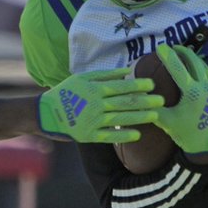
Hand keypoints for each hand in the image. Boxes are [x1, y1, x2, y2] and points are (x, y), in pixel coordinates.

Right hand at [38, 68, 163, 143]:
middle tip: (162, 100)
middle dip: (145, 101)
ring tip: (155, 116)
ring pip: (120, 119)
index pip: (121, 86)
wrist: (44, 113)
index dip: (138, 85)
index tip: (153, 85)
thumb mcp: (82, 78)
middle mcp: (95, 104)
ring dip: (139, 117)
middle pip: (124, 103)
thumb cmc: (66, 92)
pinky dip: (122, 136)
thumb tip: (128, 71)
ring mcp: (92, 121)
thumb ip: (105, 74)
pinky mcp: (88, 135)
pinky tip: (137, 135)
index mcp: (94, 89)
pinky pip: (108, 136)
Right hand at [154, 45, 207, 155]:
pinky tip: (198, 72)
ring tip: (186, 55)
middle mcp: (206, 88)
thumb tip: (139, 97)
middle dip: (184, 52)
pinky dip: (203, 72)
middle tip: (174, 46)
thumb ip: (154, 108)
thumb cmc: (187, 134)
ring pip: (206, 69)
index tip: (161, 47)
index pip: (178, 68)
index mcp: (192, 93)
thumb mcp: (167, 122)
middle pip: (195, 62)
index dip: (168, 56)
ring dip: (195, 60)